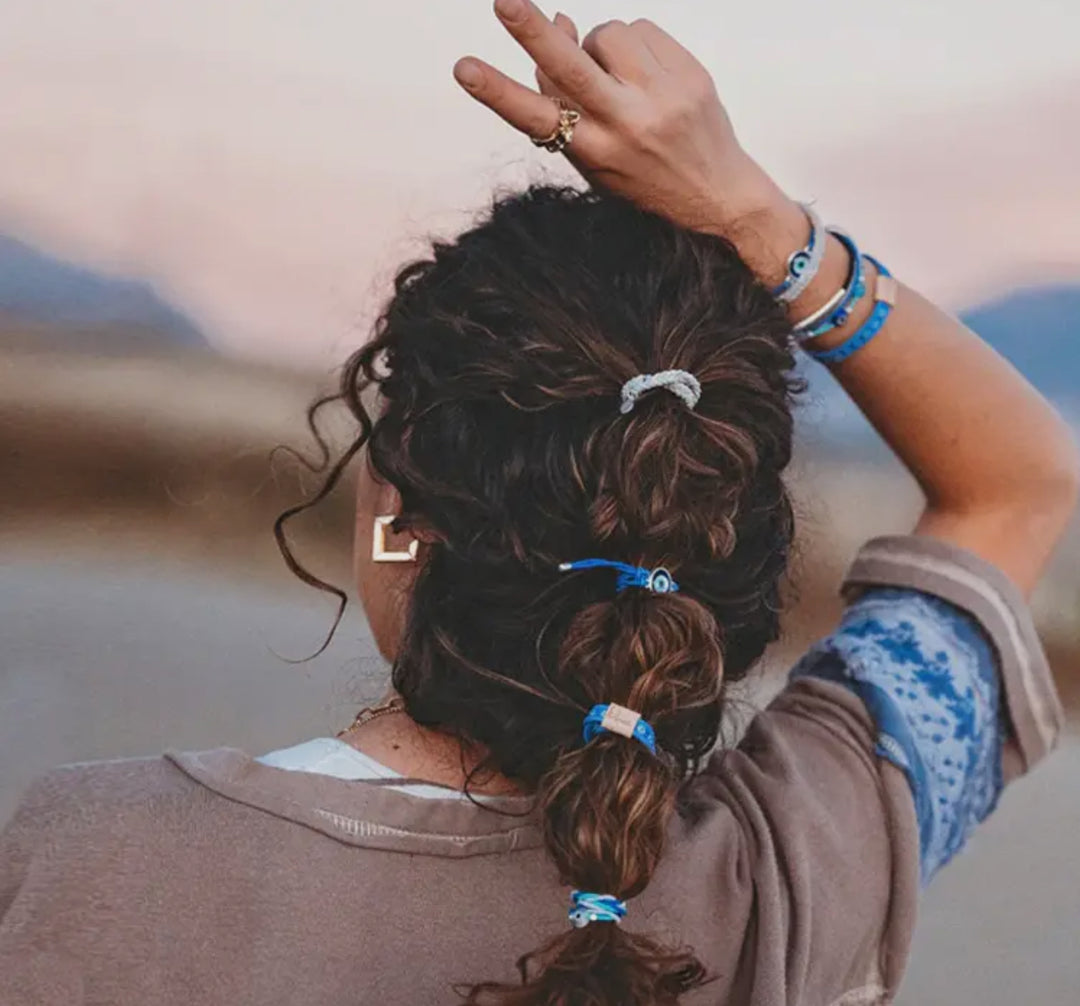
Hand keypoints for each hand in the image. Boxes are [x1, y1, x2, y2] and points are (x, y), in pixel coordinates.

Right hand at [453, 0, 790, 234]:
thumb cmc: (643, 175)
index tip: (464, 68)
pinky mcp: (691, 76)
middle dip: (532, 31)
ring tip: (616, 75)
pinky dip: (634, 44)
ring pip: (609, 33)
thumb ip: (567, 100)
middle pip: (571, 67)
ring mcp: (662, 99)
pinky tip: (644, 73)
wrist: (719, 193)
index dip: (497, 92)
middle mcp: (627, 126)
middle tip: (504, 1)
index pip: (537, 119)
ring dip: (601, 43)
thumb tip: (558, 19)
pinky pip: (643, 30)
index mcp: (595, 152)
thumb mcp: (596, 155)